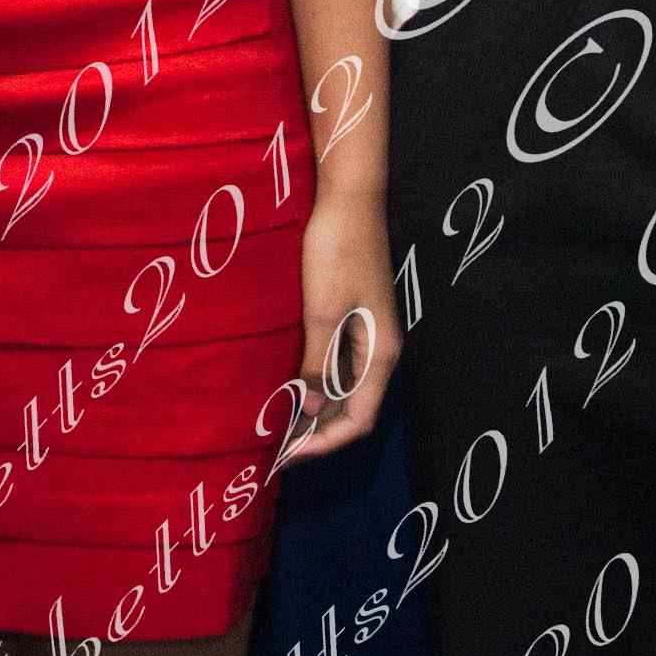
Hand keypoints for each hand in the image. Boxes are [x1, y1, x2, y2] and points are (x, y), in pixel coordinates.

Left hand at [277, 195, 397, 468]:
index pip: (359, 419)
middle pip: (354, 408)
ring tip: (277, 422)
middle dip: (319, 431)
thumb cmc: (336, 252)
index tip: (287, 456)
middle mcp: (378, 350)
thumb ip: (319, 364)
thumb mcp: (322, 312)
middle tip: (276, 447)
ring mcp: (367, 332)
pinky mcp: (353, 316)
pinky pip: (337, 363)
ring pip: (344, 387)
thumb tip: (313, 412)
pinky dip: (315, 381)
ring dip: (315, 408)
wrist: (347, 199)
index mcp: (380, 354)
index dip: (325, 443)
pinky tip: (287, 382)